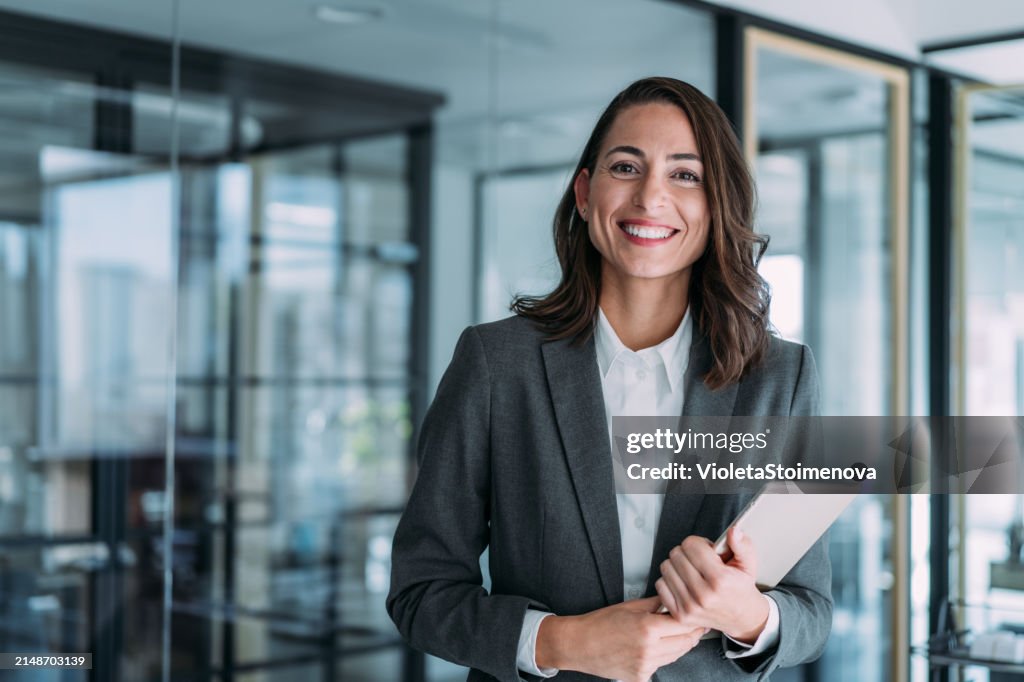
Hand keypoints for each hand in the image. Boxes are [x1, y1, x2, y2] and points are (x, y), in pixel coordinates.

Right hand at [536, 596, 704, 681]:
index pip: (684, 625)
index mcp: (647, 628)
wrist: (579, 644)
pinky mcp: (641, 677)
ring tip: (675, 633)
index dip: (694, 620)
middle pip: (685, 643)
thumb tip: (674, 600)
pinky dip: (663, 656)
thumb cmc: (600, 623)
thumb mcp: (631, 606)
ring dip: (680, 644)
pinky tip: (656, 647)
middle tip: (695, 624)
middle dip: (692, 633)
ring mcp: (646, 665)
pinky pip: (661, 665)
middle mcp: (649, 649)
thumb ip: (656, 604)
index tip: (697, 615)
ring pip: (676, 655)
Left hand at [654, 528, 768, 642]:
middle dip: (686, 552)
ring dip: (676, 565)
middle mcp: (703, 595)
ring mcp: (690, 606)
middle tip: (699, 560)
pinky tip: (683, 582)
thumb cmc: (741, 588)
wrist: (742, 618)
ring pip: (666, 568)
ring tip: (691, 570)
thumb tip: (733, 531)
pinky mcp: (680, 614)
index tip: (704, 548)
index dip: (698, 542)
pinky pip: (660, 585)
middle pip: (676, 554)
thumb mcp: (748, 564)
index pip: (691, 545)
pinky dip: (669, 580)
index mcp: (720, 580)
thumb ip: (742, 545)